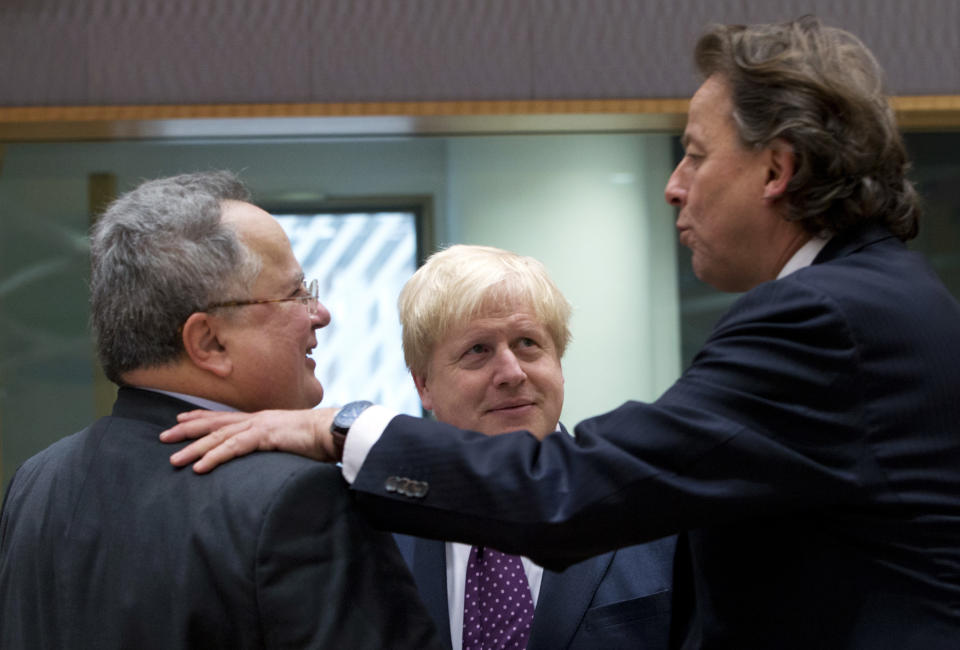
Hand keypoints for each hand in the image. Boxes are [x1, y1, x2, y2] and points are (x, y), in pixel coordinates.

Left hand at [159, 408, 338, 472]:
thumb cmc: (318, 439)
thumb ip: (276, 446)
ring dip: (194, 448)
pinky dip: (215, 456)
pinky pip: (234, 448)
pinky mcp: (266, 436)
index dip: (202, 417)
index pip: (225, 417)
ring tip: (173, 460)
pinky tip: (200, 466)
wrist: (335, 431)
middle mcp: (257, 419)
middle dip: (187, 430)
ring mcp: (260, 426)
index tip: (181, 419)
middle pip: (215, 424)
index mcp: (262, 420)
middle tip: (163, 437)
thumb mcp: (290, 441)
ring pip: (219, 436)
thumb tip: (271, 456)